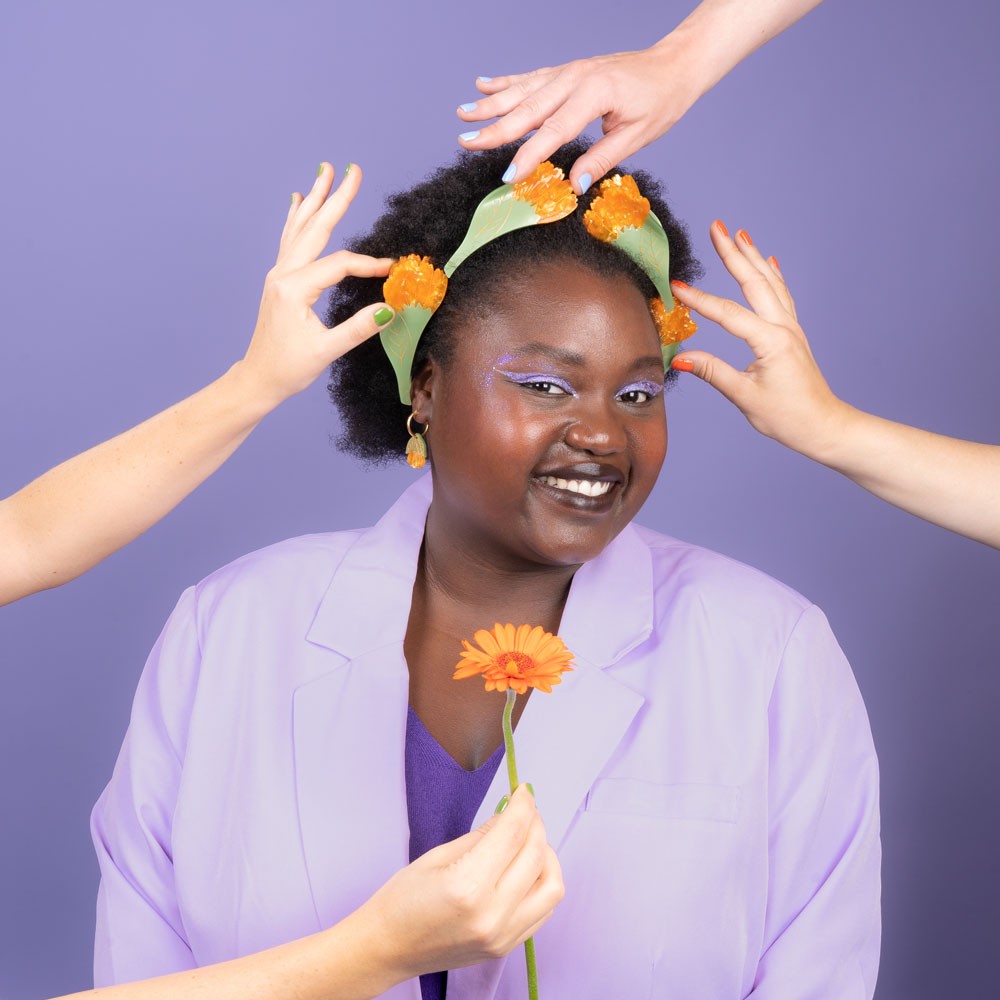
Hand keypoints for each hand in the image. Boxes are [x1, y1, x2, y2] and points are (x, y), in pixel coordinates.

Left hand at [238, 163, 393, 407]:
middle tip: (352, 169)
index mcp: (294, 289)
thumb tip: (390, 309)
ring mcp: (278, 274)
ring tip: (325, 171)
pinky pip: (290, 240)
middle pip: (315, 229)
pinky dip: (297, 218)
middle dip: (335, 198)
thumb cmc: (289, 368)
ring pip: (300, 228)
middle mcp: (283, 275)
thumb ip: (359, 328)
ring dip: (315, 199)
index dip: (368, 264)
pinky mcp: (279, 280)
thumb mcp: (326, 351)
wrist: (258, 378)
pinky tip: (299, 200)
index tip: (392, 268)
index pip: (339, 265)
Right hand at [362, 785, 563, 979]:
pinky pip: (544, 910)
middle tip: (524, 810)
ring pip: (552, 886)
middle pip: (536, 856)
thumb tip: (511, 813)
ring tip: (528, 841)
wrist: (387, 949)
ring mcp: (503, 936)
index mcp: (468, 887)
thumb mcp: (437, 856)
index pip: (512, 834)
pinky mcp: (507, 948)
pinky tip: (525, 869)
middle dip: (535, 824)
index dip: (523, 806)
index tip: (524, 790)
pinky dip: (542, 883)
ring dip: (546, 855)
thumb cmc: (402, 900)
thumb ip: (482, 835)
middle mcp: (492, 915)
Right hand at [456, 38, 700, 192]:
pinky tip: (483, 85)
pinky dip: (506, 82)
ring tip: (464, 114)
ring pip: (523, 90)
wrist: (674, 65)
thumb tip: (573, 184)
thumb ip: (602, 159)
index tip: (508, 176)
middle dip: (495, 128)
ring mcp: (569, 71)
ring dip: (491, 104)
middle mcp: (576, 78)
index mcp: (595, 94)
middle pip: (529, 108)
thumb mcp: (637, 136)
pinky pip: (531, 77)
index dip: (529, 155)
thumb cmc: (661, 101)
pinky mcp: (567, 71)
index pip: (554, 130)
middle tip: (467, 143)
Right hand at [669, 222, 852, 461]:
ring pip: (769, 283)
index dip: (699, 300)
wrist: (823, 426)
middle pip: (754, 282)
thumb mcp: (745, 396)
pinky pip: (782, 295)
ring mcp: (791, 328)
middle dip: (733, 253)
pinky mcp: (792, 334)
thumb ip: (712, 372)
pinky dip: (772, 275)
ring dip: (752, 257)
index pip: (728, 313)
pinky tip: (769, 262)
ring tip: (739, 234)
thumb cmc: (788, 417)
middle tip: (716, 227)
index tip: (675, 285)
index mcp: (770, 342)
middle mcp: (783, 328)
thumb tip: (680, 357)